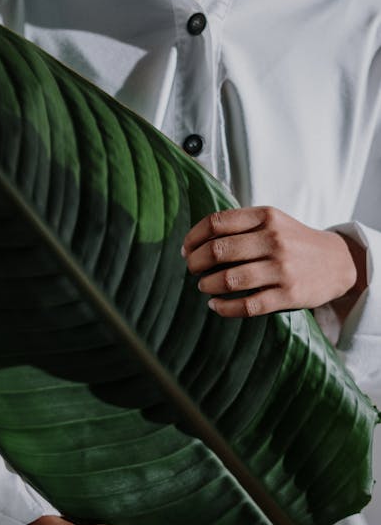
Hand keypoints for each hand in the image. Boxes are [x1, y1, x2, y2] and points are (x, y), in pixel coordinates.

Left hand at [181, 206, 363, 317]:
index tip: (186, 249)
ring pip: (229, 280)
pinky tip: (215, 305)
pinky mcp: (287, 295)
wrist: (338, 262)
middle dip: (196, 262)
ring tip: (203, 286)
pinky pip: (247, 306)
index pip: (216, 222)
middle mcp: (273, 240)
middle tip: (192, 269)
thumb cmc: (294, 242)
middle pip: (218, 251)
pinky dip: (224, 308)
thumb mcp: (272, 221)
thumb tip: (195, 242)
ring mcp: (281, 269)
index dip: (194, 237)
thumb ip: (240, 225)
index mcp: (266, 217)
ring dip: (207, 285)